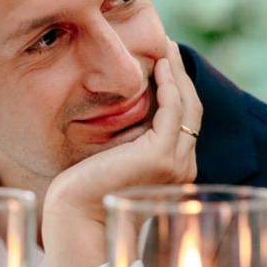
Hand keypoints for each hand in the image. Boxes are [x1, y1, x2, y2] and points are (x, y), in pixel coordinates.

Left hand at [40, 50, 201, 266]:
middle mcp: (181, 167)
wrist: (75, 218)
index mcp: (172, 170)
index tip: (166, 64)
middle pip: (191, 111)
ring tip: (168, 49)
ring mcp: (174, 163)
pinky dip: (170, 85)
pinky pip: (173, 110)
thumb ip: (126, 140)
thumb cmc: (84, 193)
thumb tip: (125, 112)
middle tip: (171, 48)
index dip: (179, 91)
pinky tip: (161, 66)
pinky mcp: (159, 156)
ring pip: (186, 107)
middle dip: (182, 76)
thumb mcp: (112, 159)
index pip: (183, 123)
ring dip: (179, 74)